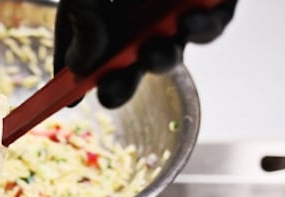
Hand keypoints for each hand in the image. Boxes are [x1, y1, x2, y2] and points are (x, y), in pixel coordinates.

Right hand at [54, 0, 237, 107]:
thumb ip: (80, 17)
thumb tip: (81, 67)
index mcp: (108, 7)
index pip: (87, 46)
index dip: (78, 75)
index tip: (70, 98)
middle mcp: (142, 9)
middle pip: (128, 60)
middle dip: (119, 84)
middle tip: (110, 93)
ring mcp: (177, 8)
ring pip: (169, 49)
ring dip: (159, 60)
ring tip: (151, 52)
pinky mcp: (215, 0)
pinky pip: (211, 26)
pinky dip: (202, 31)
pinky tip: (187, 24)